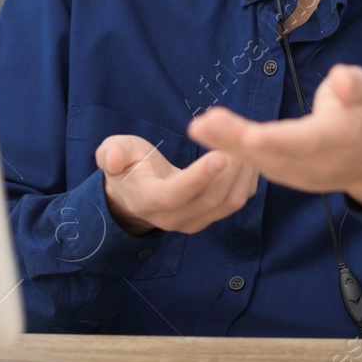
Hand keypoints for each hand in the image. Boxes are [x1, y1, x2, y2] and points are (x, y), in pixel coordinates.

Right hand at [97, 135, 258, 235]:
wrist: (137, 192)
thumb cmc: (127, 166)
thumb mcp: (112, 152)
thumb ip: (110, 153)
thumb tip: (111, 160)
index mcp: (149, 201)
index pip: (176, 194)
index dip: (198, 178)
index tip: (219, 155)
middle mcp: (174, 218)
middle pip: (209, 199)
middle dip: (230, 171)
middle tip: (242, 140)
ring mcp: (196, 221)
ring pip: (228, 202)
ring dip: (242, 174)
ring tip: (249, 144)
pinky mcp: (212, 217)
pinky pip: (237, 201)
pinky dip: (247, 180)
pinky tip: (251, 155)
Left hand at [188, 64, 361, 210]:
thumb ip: (354, 84)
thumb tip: (340, 78)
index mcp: (333, 141)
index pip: (303, 142)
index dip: (277, 140)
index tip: (252, 136)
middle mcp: (309, 163)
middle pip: (269, 153)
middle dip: (234, 140)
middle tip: (201, 125)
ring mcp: (292, 173)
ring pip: (255, 160)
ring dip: (224, 145)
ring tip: (198, 127)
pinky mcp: (279, 173)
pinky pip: (251, 162)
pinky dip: (228, 149)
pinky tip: (205, 132)